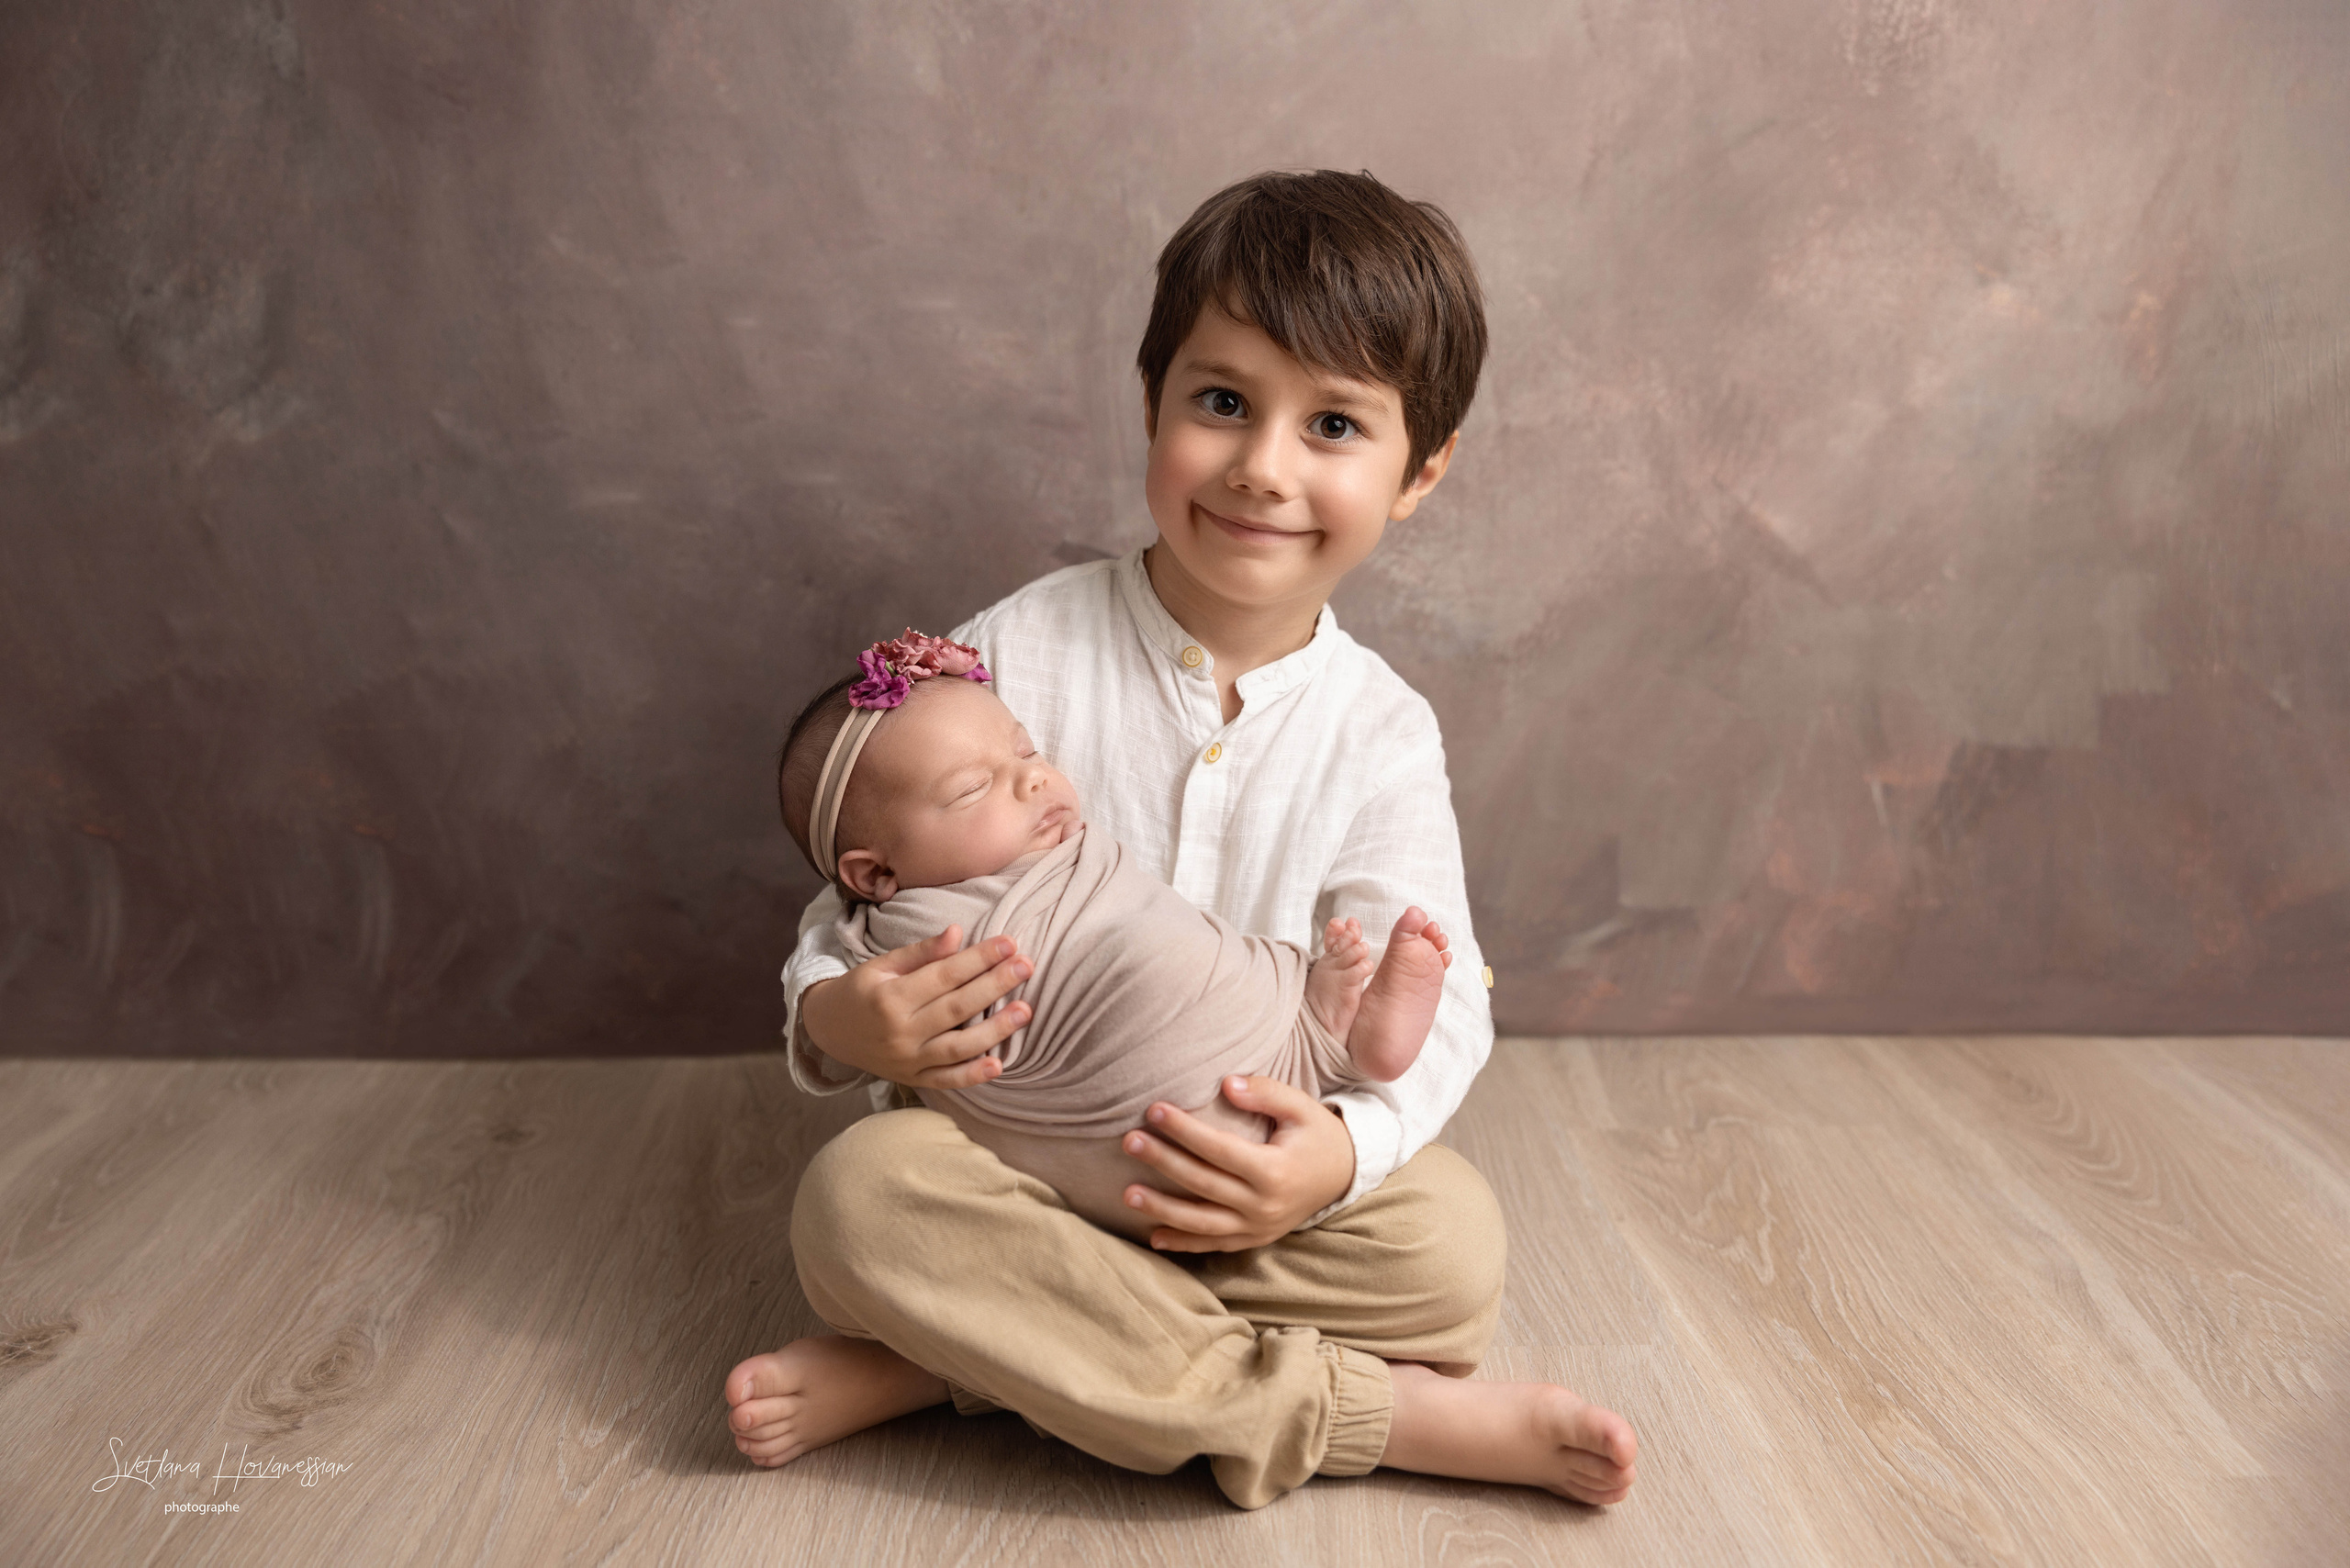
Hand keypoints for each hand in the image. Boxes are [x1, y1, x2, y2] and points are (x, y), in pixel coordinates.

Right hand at [799, 926, 1030, 1089]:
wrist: (829, 1031)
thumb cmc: (861, 990)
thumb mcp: (882, 964)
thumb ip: (921, 952)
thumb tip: (957, 933)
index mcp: (891, 997)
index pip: (945, 975)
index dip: (979, 958)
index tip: (1009, 942)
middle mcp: (900, 1031)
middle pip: (956, 1007)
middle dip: (995, 985)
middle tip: (1027, 966)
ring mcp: (908, 1060)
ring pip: (957, 1047)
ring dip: (995, 1030)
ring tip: (1025, 1010)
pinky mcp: (914, 1080)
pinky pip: (947, 1080)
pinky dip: (973, 1075)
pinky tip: (999, 1065)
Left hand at [1118, 1076, 1356, 1250]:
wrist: (1344, 1176)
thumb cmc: (1318, 1134)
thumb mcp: (1301, 1107)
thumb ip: (1265, 1093)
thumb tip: (1226, 1085)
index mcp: (1275, 1170)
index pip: (1219, 1149)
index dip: (1185, 1130)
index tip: (1155, 1110)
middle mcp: (1264, 1205)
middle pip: (1203, 1184)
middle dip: (1164, 1162)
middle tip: (1129, 1141)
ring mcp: (1258, 1227)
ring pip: (1202, 1223)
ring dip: (1163, 1209)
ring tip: (1127, 1194)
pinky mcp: (1254, 1239)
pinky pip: (1214, 1245)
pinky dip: (1183, 1243)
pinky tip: (1153, 1236)